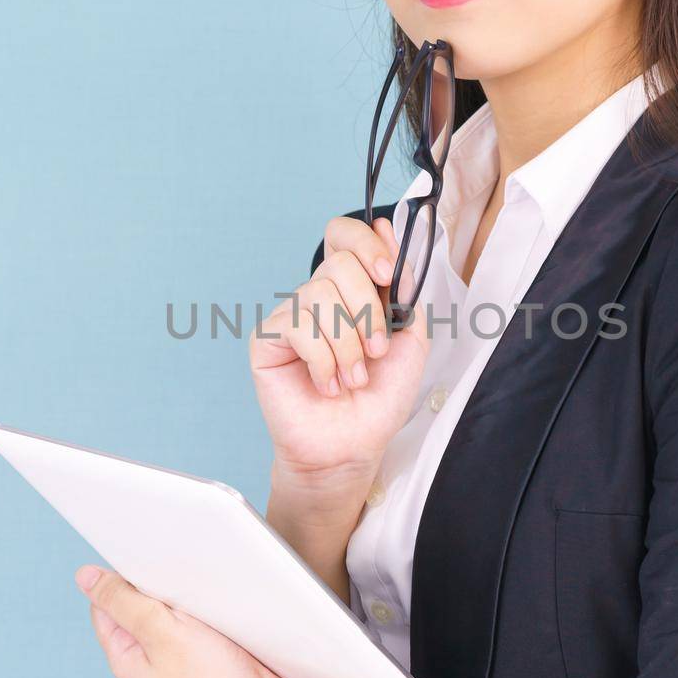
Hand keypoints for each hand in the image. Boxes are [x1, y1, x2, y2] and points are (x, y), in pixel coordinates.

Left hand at [74, 563, 306, 677]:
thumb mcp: (161, 633)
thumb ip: (123, 602)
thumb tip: (83, 576)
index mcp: (126, 656)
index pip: (107, 603)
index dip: (123, 578)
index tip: (147, 565)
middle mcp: (148, 658)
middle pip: (139, 603)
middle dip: (157, 586)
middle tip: (179, 582)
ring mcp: (178, 657)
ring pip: (172, 609)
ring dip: (185, 596)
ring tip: (202, 599)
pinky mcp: (206, 654)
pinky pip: (198, 619)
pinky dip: (206, 607)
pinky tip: (219, 608)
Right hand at [249, 214, 429, 476]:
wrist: (354, 445)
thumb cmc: (379, 398)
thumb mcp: (410, 338)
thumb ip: (403, 288)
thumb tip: (390, 232)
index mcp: (351, 289)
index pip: (344, 235)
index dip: (366, 243)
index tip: (388, 273)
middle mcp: (318, 296)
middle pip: (339, 264)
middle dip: (367, 311)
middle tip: (376, 351)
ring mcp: (291, 315)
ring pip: (320, 296)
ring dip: (348, 345)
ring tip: (353, 377)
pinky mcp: (268, 339)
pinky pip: (298, 326)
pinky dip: (323, 360)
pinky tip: (326, 383)